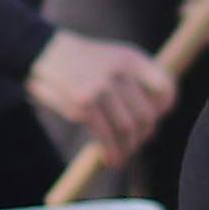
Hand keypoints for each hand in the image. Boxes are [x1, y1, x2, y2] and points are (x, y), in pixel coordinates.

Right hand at [29, 33, 174, 158]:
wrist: (42, 51)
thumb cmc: (81, 61)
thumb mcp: (115, 57)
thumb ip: (136, 79)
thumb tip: (155, 114)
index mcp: (133, 59)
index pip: (166, 89)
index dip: (164, 109)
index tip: (155, 120)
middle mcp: (121, 73)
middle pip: (146, 115)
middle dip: (144, 135)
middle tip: (136, 143)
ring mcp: (102, 89)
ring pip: (127, 129)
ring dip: (127, 148)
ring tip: (122, 155)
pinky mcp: (83, 105)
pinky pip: (105, 136)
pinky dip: (111, 152)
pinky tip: (110, 158)